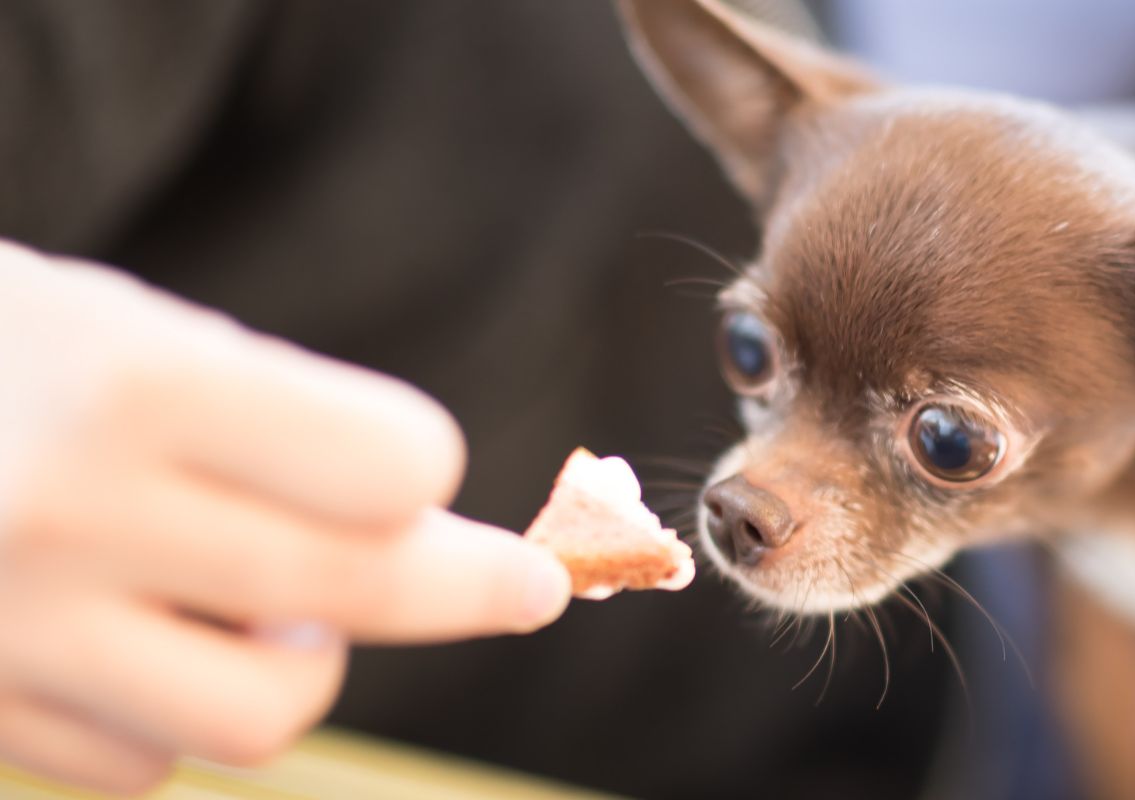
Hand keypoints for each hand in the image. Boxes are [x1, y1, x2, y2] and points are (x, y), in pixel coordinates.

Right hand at [0, 241, 571, 793]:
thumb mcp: (114, 330)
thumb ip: (265, 427)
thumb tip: (431, 532)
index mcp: (127, 381)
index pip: (386, 466)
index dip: (418, 469)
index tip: (414, 472)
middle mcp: (70, 514)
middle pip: (356, 597)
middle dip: (474, 590)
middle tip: (530, 589)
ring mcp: (7, 633)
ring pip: (260, 720)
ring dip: (296, 670)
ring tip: (260, 610)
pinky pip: (141, 764)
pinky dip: (171, 717)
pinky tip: (132, 644)